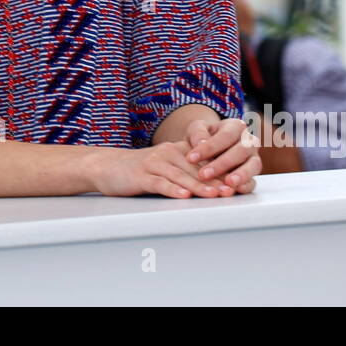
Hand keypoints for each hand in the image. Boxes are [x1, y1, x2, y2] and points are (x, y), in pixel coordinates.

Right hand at [89, 140, 225, 197]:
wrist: (107, 166)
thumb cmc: (140, 171)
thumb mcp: (165, 165)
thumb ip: (186, 170)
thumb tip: (214, 185)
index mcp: (176, 150)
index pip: (203, 162)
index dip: (221, 173)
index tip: (237, 184)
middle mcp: (167, 153)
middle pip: (195, 168)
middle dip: (215, 181)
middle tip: (232, 191)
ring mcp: (153, 163)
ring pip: (180, 175)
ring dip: (198, 186)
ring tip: (213, 195)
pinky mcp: (141, 175)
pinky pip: (159, 182)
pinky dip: (172, 189)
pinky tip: (183, 196)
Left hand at [184, 115, 260, 193]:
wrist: (209, 148)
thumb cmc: (204, 137)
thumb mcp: (197, 129)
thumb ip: (198, 134)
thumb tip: (200, 143)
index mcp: (237, 126)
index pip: (225, 135)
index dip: (208, 148)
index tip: (191, 159)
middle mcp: (249, 141)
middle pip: (240, 151)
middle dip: (222, 164)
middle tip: (203, 175)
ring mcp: (254, 158)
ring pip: (253, 165)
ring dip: (241, 175)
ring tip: (227, 183)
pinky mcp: (253, 175)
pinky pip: (254, 181)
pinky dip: (246, 186)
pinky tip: (237, 190)